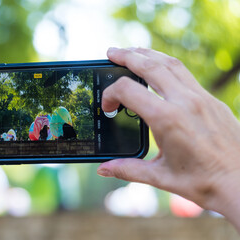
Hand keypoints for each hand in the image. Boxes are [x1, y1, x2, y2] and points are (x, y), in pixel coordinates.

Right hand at [97, 47, 239, 229]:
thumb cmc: (204, 183)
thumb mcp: (160, 177)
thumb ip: (127, 169)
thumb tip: (104, 168)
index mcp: (167, 119)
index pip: (129, 90)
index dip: (111, 95)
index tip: (108, 108)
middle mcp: (185, 102)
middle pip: (150, 66)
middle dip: (127, 56)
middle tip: (111, 53)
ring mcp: (202, 98)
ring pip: (171, 64)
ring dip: (148, 55)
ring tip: (132, 52)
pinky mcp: (212, 100)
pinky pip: (186, 74)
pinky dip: (167, 66)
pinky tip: (160, 70)